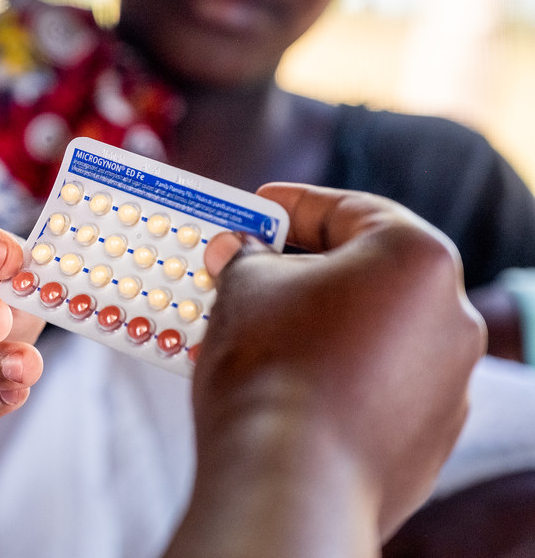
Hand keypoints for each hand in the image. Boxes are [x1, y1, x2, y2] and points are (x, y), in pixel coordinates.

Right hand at [171, 183, 486, 555]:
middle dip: (302, 269)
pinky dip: (336, 375)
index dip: (291, 206)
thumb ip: (245, 257)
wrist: (288, 481)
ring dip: (318, 324)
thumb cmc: (271, 368)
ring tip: (254, 329)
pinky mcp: (431, 436)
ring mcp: (449, 382)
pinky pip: (377, 385)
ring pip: (373, 332)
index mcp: (416, 259)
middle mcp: (451, 316)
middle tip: (247, 268)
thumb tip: (237, 253)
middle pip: (367, 273)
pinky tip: (283, 380)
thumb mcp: (242, 284)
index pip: (349, 209)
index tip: (256, 209)